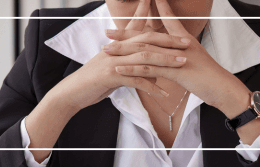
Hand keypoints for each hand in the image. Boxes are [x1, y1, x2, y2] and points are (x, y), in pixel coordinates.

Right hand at [24, 0, 188, 161]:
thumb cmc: (94, 82)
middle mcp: (116, 49)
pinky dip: (151, 86)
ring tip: (182, 63)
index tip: (169, 16)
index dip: (152, 19)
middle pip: (146, 40)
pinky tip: (164, 93)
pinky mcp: (110, 76)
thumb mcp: (114, 71)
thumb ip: (135, 69)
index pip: (137, 29)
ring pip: (144, 57)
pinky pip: (135, 80)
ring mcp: (113, 61)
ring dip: (165, 60)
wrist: (72, 92)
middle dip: (168, 41)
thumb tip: (156, 75)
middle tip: (187, 42)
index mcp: (116, 45)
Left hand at [104, 0, 252, 124]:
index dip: (153, 11)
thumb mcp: (193, 62)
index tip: (142, 3)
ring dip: (123, 50)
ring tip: (106, 50)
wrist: (223, 88)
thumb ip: (179, 55)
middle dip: (126, 33)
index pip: (166, 20)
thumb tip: (169, 55)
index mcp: (184, 40)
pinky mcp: (175, 71)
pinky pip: (150, 68)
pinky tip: (119, 68)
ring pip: (145, 50)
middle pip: (148, 35)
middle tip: (107, 31)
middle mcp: (179, 44)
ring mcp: (177, 57)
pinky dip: (133, 68)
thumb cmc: (209, 77)